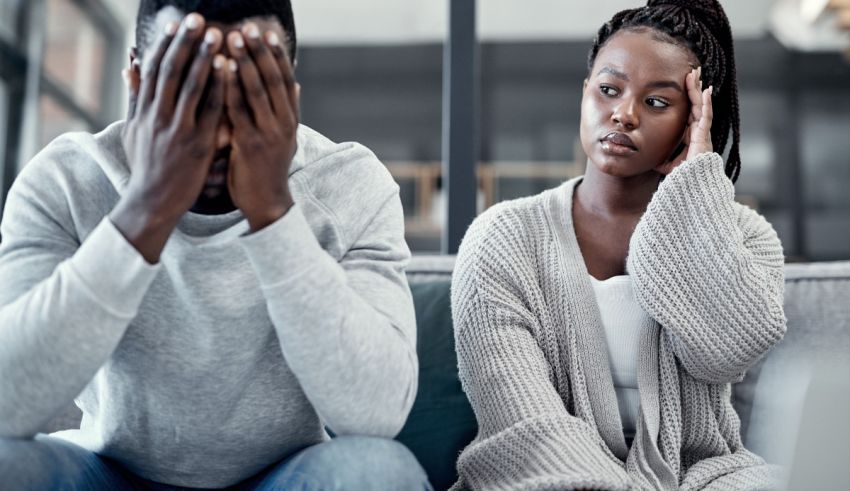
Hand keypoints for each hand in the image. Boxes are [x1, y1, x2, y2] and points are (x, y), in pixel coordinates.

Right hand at [112, 14, 226, 262]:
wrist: (152, 202)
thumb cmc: (146, 166)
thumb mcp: (133, 131)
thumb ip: (135, 99)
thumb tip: (130, 68)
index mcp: (143, 112)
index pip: (153, 70)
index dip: (164, 45)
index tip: (175, 26)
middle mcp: (157, 116)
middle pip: (171, 70)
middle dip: (185, 42)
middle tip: (197, 19)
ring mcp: (177, 130)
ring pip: (191, 86)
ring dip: (205, 57)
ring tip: (217, 35)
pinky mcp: (197, 144)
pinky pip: (211, 110)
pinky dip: (219, 87)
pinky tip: (229, 69)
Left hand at [225, 23, 299, 231]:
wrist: (266, 203)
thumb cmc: (267, 170)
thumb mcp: (283, 139)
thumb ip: (286, 112)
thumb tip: (295, 86)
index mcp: (291, 120)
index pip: (286, 81)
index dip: (277, 57)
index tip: (268, 35)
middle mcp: (284, 124)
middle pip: (273, 80)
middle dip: (259, 52)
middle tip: (247, 28)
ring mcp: (269, 133)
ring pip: (258, 90)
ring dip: (244, 62)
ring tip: (231, 39)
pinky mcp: (250, 144)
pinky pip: (239, 109)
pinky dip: (230, 86)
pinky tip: (221, 68)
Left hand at [655, 66, 713, 175]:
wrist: (691, 189)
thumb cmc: (681, 179)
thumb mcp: (666, 165)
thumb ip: (661, 157)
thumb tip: (648, 155)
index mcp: (691, 137)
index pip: (690, 112)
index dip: (688, 98)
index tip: (684, 84)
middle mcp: (699, 133)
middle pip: (697, 105)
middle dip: (694, 88)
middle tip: (691, 72)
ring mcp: (702, 135)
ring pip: (701, 107)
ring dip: (698, 90)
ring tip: (696, 74)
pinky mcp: (703, 138)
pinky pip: (705, 117)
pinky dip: (705, 103)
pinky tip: (705, 90)